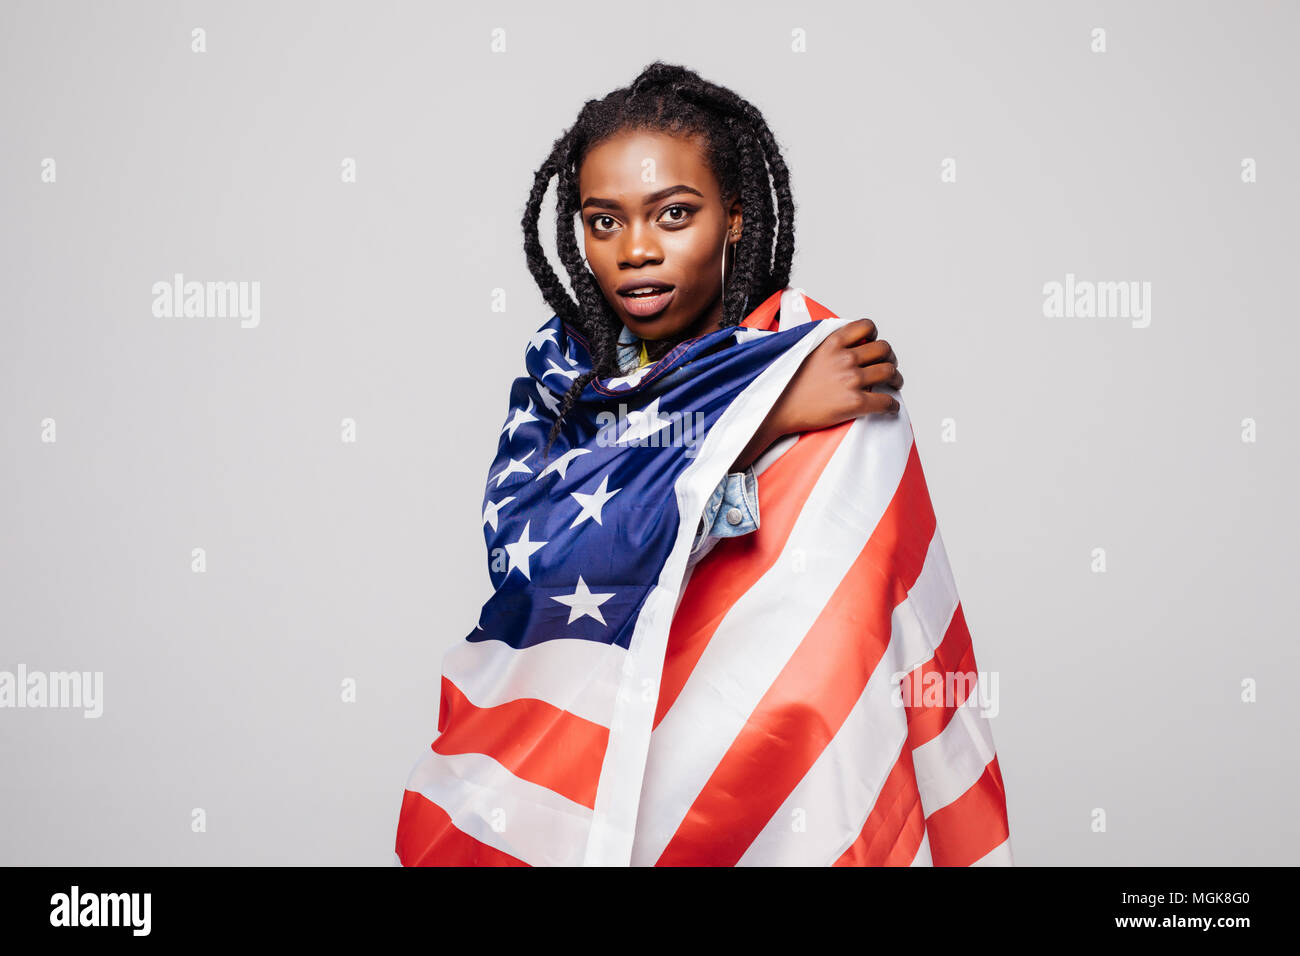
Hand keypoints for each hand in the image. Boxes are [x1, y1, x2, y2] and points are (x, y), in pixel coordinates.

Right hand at [730, 318, 902, 469]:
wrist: (776, 409)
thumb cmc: (786, 385)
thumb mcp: (803, 352)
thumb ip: (824, 347)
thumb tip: (836, 348)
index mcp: (832, 343)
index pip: (866, 326)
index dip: (875, 334)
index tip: (873, 343)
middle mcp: (845, 358)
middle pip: (884, 348)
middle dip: (889, 357)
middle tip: (888, 365)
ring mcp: (851, 380)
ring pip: (889, 372)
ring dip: (896, 378)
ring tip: (894, 384)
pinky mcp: (855, 402)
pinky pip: (885, 402)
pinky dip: (892, 405)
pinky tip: (890, 407)